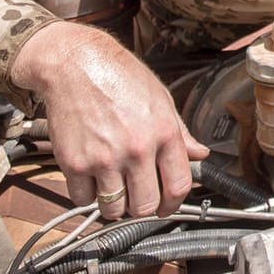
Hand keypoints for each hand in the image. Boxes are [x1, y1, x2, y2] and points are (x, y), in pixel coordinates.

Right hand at [12, 22, 208, 219]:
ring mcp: (104, 159)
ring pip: (113, 210)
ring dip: (114, 204)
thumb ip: (180, 132)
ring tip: (113, 186)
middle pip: (145, 207)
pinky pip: (83, 199)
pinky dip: (87, 194)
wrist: (75, 63)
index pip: (178, 186)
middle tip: (137, 198)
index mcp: (163, 133)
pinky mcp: (74, 163)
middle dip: (143, 208)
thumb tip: (199, 154)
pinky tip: (91, 177)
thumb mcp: (160, 98)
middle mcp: (136, 149)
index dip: (173, 204)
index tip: (166, 207)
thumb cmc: (118, 76)